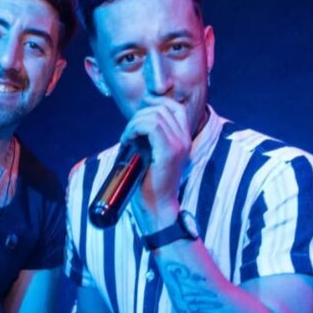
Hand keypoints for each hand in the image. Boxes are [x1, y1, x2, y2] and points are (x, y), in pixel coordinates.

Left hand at [123, 96, 190, 232]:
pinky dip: (135, 128)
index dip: (153, 105)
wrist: (158, 208)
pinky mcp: (169, 152)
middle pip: (163, 107)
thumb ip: (150, 137)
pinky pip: (152, 126)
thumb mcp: (152, 155)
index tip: (137, 119)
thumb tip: (135, 120)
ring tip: (127, 137)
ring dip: (135, 122)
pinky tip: (128, 139)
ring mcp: (179, 145)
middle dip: (140, 114)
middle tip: (129, 132)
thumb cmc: (150, 183)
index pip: (174, 106)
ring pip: (155, 114)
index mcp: (183, 139)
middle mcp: (185, 139)